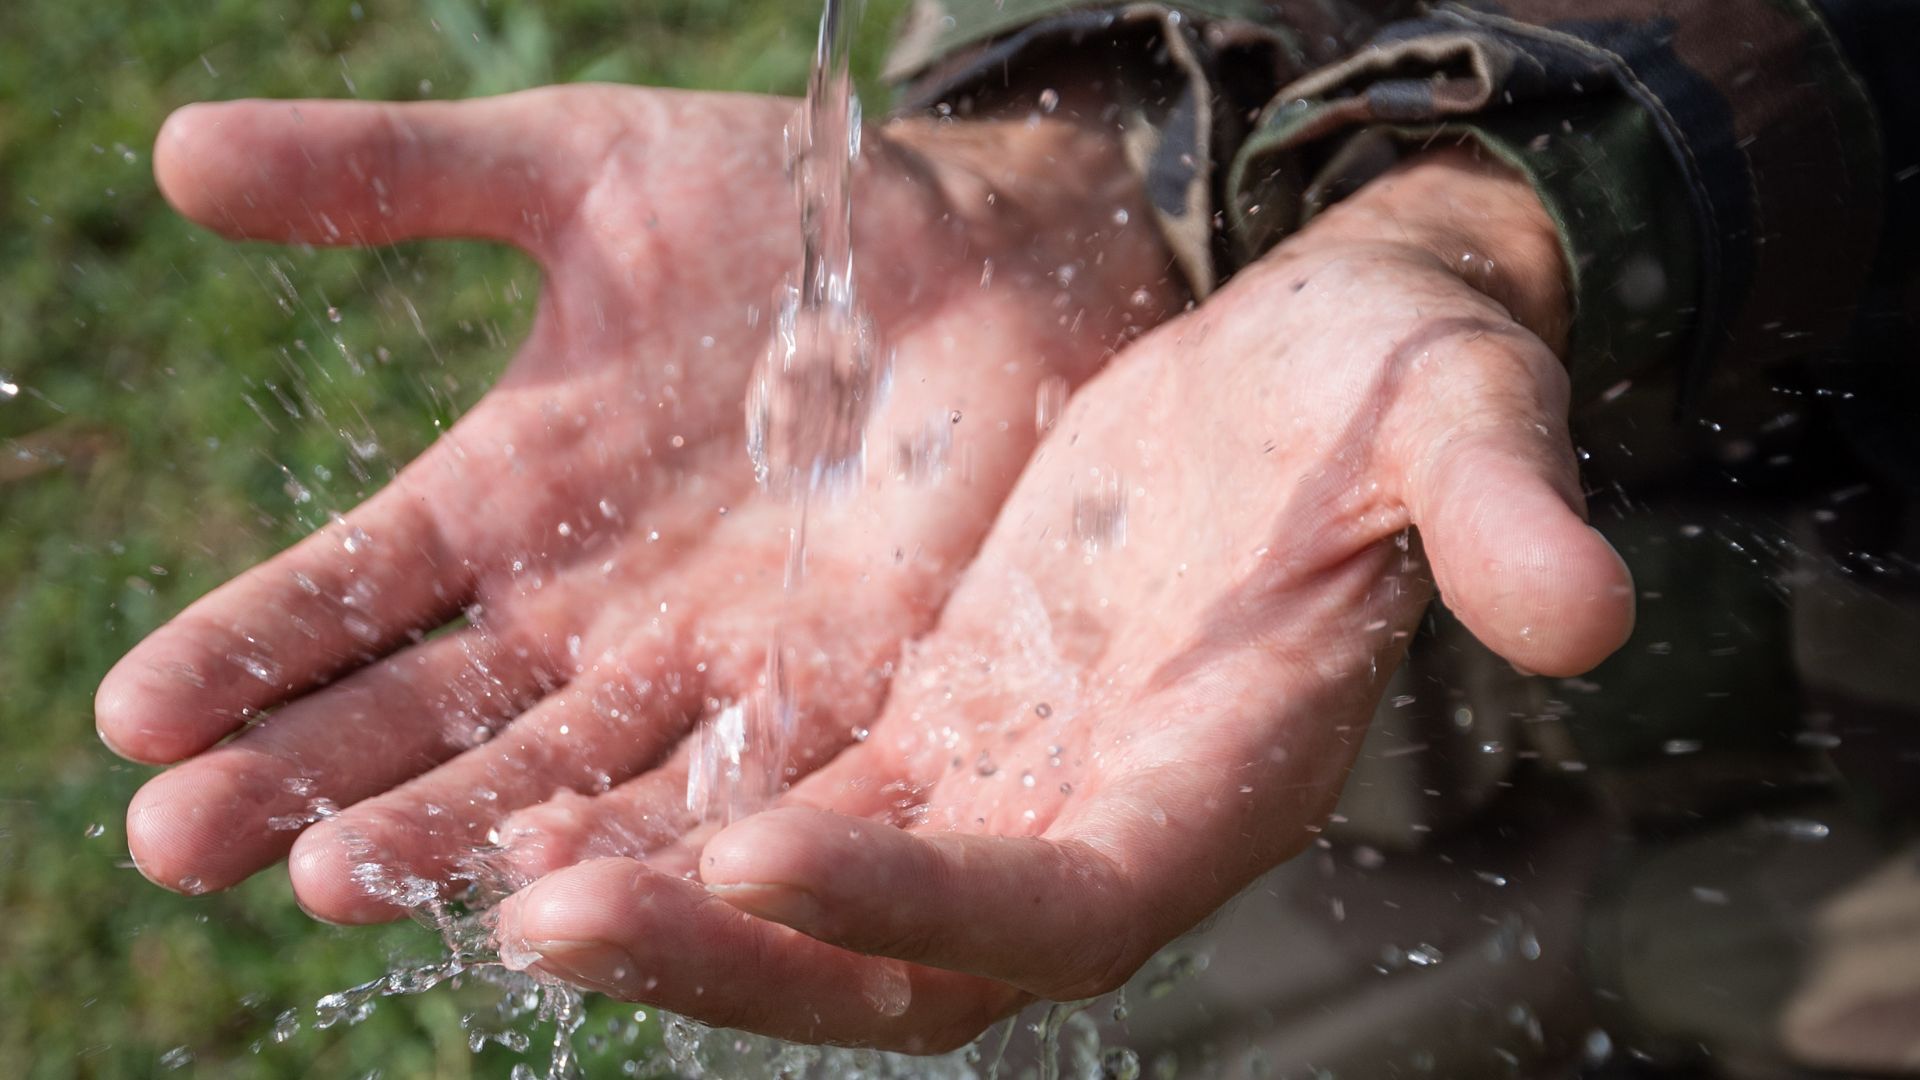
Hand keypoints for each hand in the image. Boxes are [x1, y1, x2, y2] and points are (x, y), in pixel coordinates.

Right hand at [98, 86, 1177, 919]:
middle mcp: (586, 616)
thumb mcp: (578, 178)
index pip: (348, 595)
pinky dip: (648, 835)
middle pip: (427, 720)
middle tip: (177, 841)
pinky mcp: (833, 696)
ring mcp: (705, 668)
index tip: (130, 716)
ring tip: (331, 877)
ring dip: (448, 831)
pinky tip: (557, 881)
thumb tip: (178, 155)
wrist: (978, 255)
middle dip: (306, 781)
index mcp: (506, 503)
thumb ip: (397, 177)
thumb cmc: (779, 212)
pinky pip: (730, 786)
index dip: (242, 651)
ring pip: (559, 776)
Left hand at [493, 147, 1634, 1049]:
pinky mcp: (925, 716)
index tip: (762, 851)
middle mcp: (1091, 817)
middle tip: (538, 915)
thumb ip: (1500, 512)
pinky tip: (528, 788)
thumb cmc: (1396, 388)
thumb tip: (1588, 609)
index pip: (1066, 898)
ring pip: (807, 898)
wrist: (1316, 363)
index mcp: (1219, 777)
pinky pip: (776, 797)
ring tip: (478, 873)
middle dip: (732, 953)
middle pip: (901, 954)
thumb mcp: (1456, 416)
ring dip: (656, 901)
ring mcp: (995, 780)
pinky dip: (665, 813)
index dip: (927, 900)